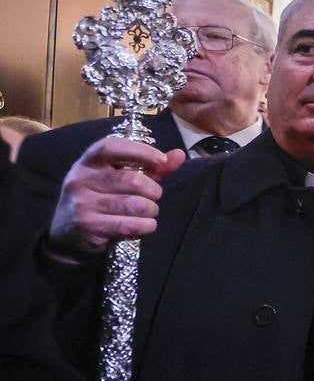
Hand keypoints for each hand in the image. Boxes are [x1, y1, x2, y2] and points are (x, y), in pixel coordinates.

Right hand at [49, 138, 185, 255]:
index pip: (112, 146)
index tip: (161, 160)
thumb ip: (151, 167)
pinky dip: (145, 226)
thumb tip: (179, 155)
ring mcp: (82, 204)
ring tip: (147, 211)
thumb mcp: (120, 177)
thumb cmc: (102, 198)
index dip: (140, 151)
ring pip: (136, 205)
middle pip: (133, 180)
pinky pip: (130, 225)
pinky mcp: (88, 226)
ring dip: (151, 210)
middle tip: (154, 196)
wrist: (68, 233)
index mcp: (88, 161)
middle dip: (154, 191)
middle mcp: (81, 179)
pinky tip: (144, 225)